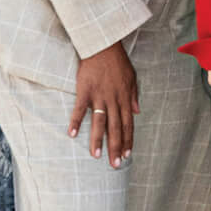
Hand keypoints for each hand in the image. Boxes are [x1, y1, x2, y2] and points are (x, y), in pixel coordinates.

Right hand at [71, 43, 138, 166]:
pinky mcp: (85, 90)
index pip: (127, 124)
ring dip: (98, 139)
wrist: (103, 46)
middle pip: (116, 128)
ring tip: (96, 156)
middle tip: (115, 164)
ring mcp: (99, 96)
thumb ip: (134, 95)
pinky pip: (80, 108)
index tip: (127, 155)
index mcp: (125, 98)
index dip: (127, 140)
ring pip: (100, 122)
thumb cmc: (118, 62)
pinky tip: (73, 134)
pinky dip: (76, 121)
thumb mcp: (132, 77)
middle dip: (115, 147)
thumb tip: (137, 111)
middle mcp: (114, 100)